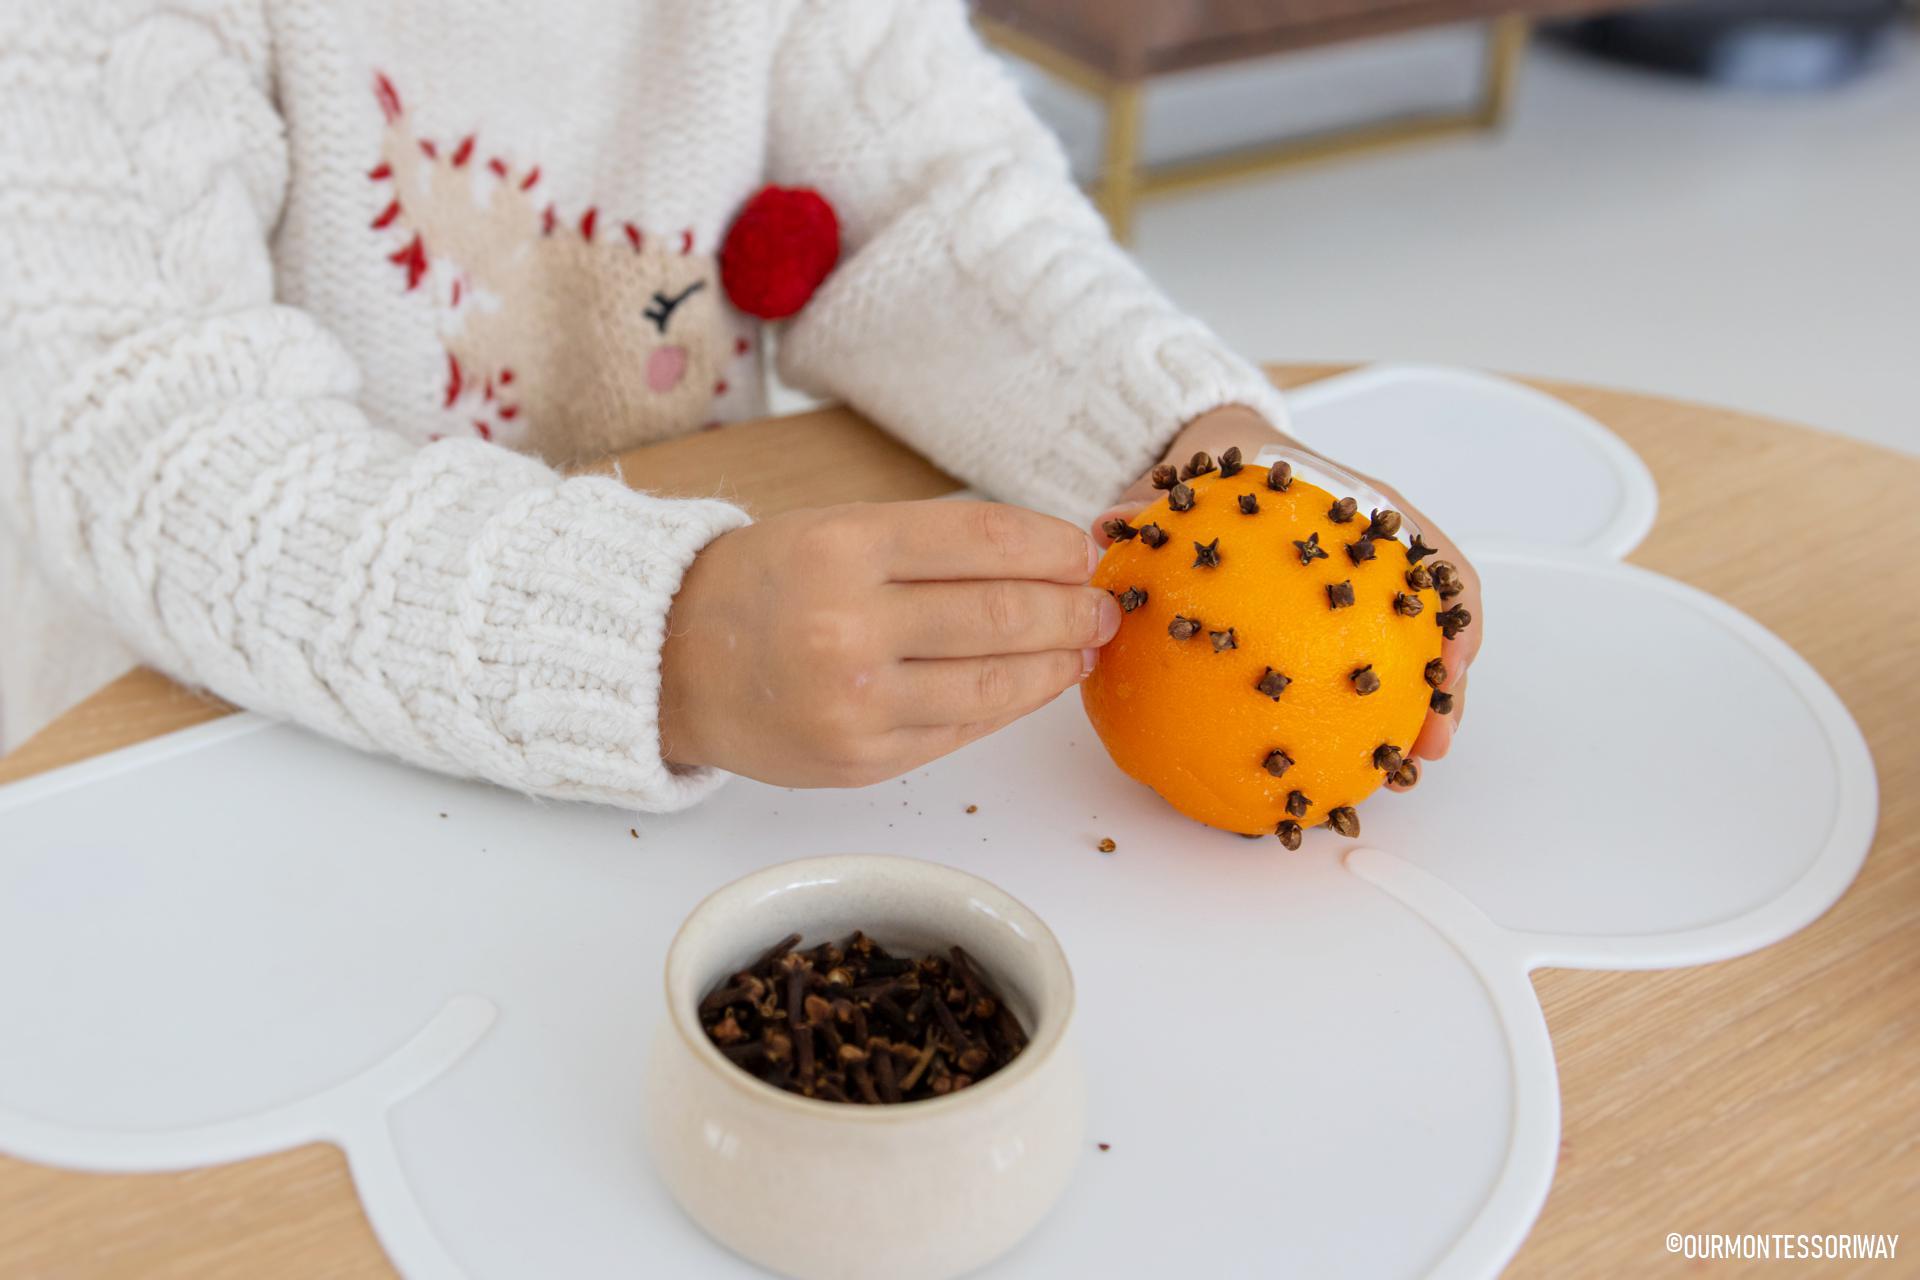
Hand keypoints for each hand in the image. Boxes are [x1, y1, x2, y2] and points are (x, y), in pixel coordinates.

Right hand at [660, 501, 1119, 786]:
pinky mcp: (861, 760)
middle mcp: (849, 626)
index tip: (1083, 552)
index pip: (986, 541)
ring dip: (1057, 663)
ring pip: (994, 683)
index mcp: (844, 548)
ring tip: (1083, 645)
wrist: (670, 663)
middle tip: (1105, 605)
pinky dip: (1009, 703)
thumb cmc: (764, 586)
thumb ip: (932, 544)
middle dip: (1073, 609)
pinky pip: (961, 729)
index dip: (1054, 548)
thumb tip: (1048, 558)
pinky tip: (1034, 683)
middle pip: (1004, 615)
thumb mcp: (834, 530)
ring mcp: (856, 703)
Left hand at [1093, 405, 1482, 764]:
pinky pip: (1354, 672)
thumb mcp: (1193, 473)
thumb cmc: (1224, 464)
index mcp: (1361, 512)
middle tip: (1432, 741)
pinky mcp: (1335, 625)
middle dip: (1444, 686)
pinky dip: (1354, 714)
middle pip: (1436, 624)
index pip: (1431, 559)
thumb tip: (1109, 528)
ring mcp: (1363, 592)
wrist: (1220, 453)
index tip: (1448, 658)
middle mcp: (1378, 556)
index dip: (1452, 610)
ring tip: (1404, 767)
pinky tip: (1334, 758)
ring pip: (1409, 657)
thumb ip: (1155, 501)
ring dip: (1415, 713)